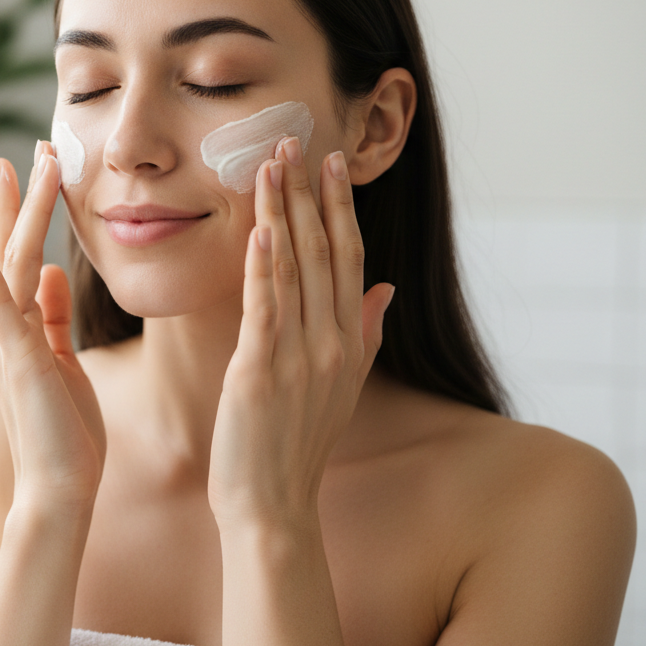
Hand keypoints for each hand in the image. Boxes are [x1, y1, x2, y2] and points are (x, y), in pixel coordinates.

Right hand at [0, 142, 106, 517]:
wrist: (61, 489)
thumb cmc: (66, 436)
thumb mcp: (63, 362)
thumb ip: (54, 317)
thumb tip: (54, 273)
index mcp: (16, 332)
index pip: (20, 259)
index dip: (28, 215)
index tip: (38, 172)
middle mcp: (2, 330)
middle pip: (9, 249)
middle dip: (18, 198)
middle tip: (26, 149)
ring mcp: (5, 340)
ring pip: (9, 260)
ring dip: (19, 209)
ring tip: (27, 161)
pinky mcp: (15, 355)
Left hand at [207, 137, 394, 526]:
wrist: (273, 506)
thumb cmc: (297, 446)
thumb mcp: (342, 387)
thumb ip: (364, 334)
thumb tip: (385, 289)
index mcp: (350, 341)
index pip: (349, 259)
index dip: (340, 208)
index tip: (329, 163)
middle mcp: (334, 342)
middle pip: (325, 252)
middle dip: (310, 194)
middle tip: (295, 140)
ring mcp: (301, 356)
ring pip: (295, 268)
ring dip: (283, 211)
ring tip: (270, 163)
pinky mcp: (263, 371)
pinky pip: (266, 306)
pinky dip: (264, 264)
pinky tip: (261, 225)